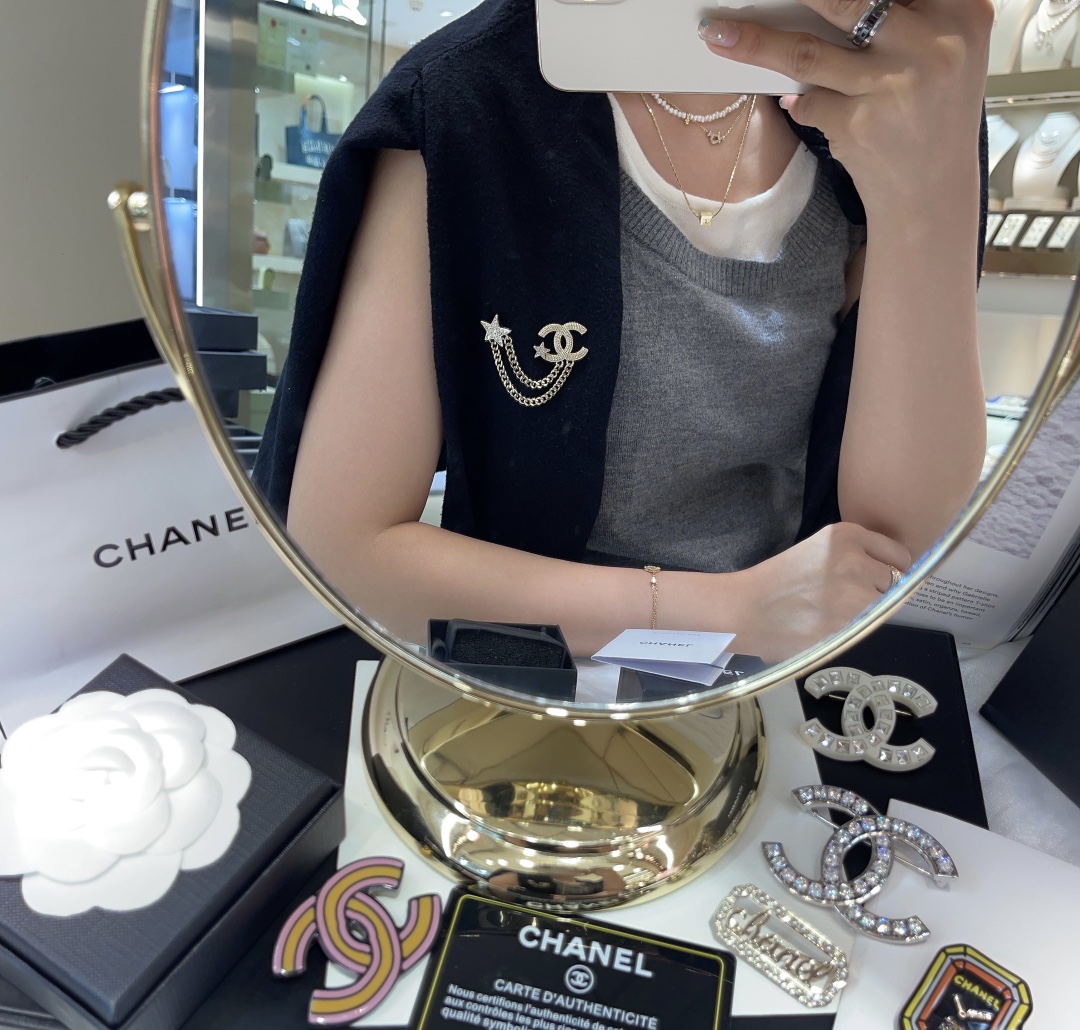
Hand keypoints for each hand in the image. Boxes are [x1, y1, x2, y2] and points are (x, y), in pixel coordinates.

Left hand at [698, 0, 992, 216]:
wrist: (932, 190)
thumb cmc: (932, 111)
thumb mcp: (943, 49)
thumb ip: (907, 14)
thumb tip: (820, 2)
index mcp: (962, 13)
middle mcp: (932, 44)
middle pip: (844, 1)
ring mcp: (892, 86)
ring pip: (806, 52)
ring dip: (755, 43)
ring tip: (718, 34)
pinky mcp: (858, 124)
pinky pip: (809, 102)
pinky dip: (802, 104)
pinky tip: (808, 107)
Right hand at [728, 522, 911, 661]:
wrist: (745, 608)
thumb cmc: (777, 580)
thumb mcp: (818, 549)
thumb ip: (853, 553)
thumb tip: (892, 572)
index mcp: (847, 535)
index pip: (898, 554)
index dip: (887, 569)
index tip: (873, 577)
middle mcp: (856, 559)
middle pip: (893, 581)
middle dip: (876, 590)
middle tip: (844, 597)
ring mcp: (855, 593)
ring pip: (883, 606)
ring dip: (867, 611)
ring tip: (835, 613)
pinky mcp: (850, 624)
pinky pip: (868, 627)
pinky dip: (854, 629)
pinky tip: (829, 626)